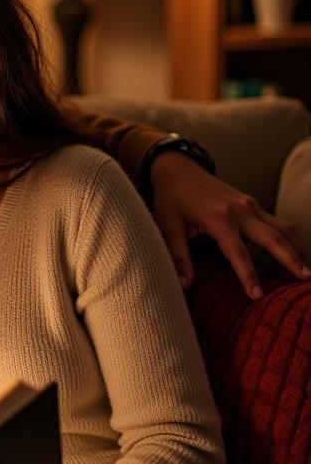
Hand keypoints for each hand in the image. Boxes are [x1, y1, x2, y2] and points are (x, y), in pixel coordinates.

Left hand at [149, 152, 309, 298]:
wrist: (177, 168)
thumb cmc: (170, 198)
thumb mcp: (167, 227)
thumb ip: (178, 256)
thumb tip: (184, 284)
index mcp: (218, 217)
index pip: (238, 253)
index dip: (248, 276)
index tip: (257, 295)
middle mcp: (240, 210)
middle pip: (273, 238)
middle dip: (291, 260)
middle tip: (305, 280)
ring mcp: (249, 204)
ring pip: (282, 227)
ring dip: (297, 248)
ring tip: (306, 271)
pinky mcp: (251, 203)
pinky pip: (277, 222)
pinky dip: (288, 238)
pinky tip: (293, 253)